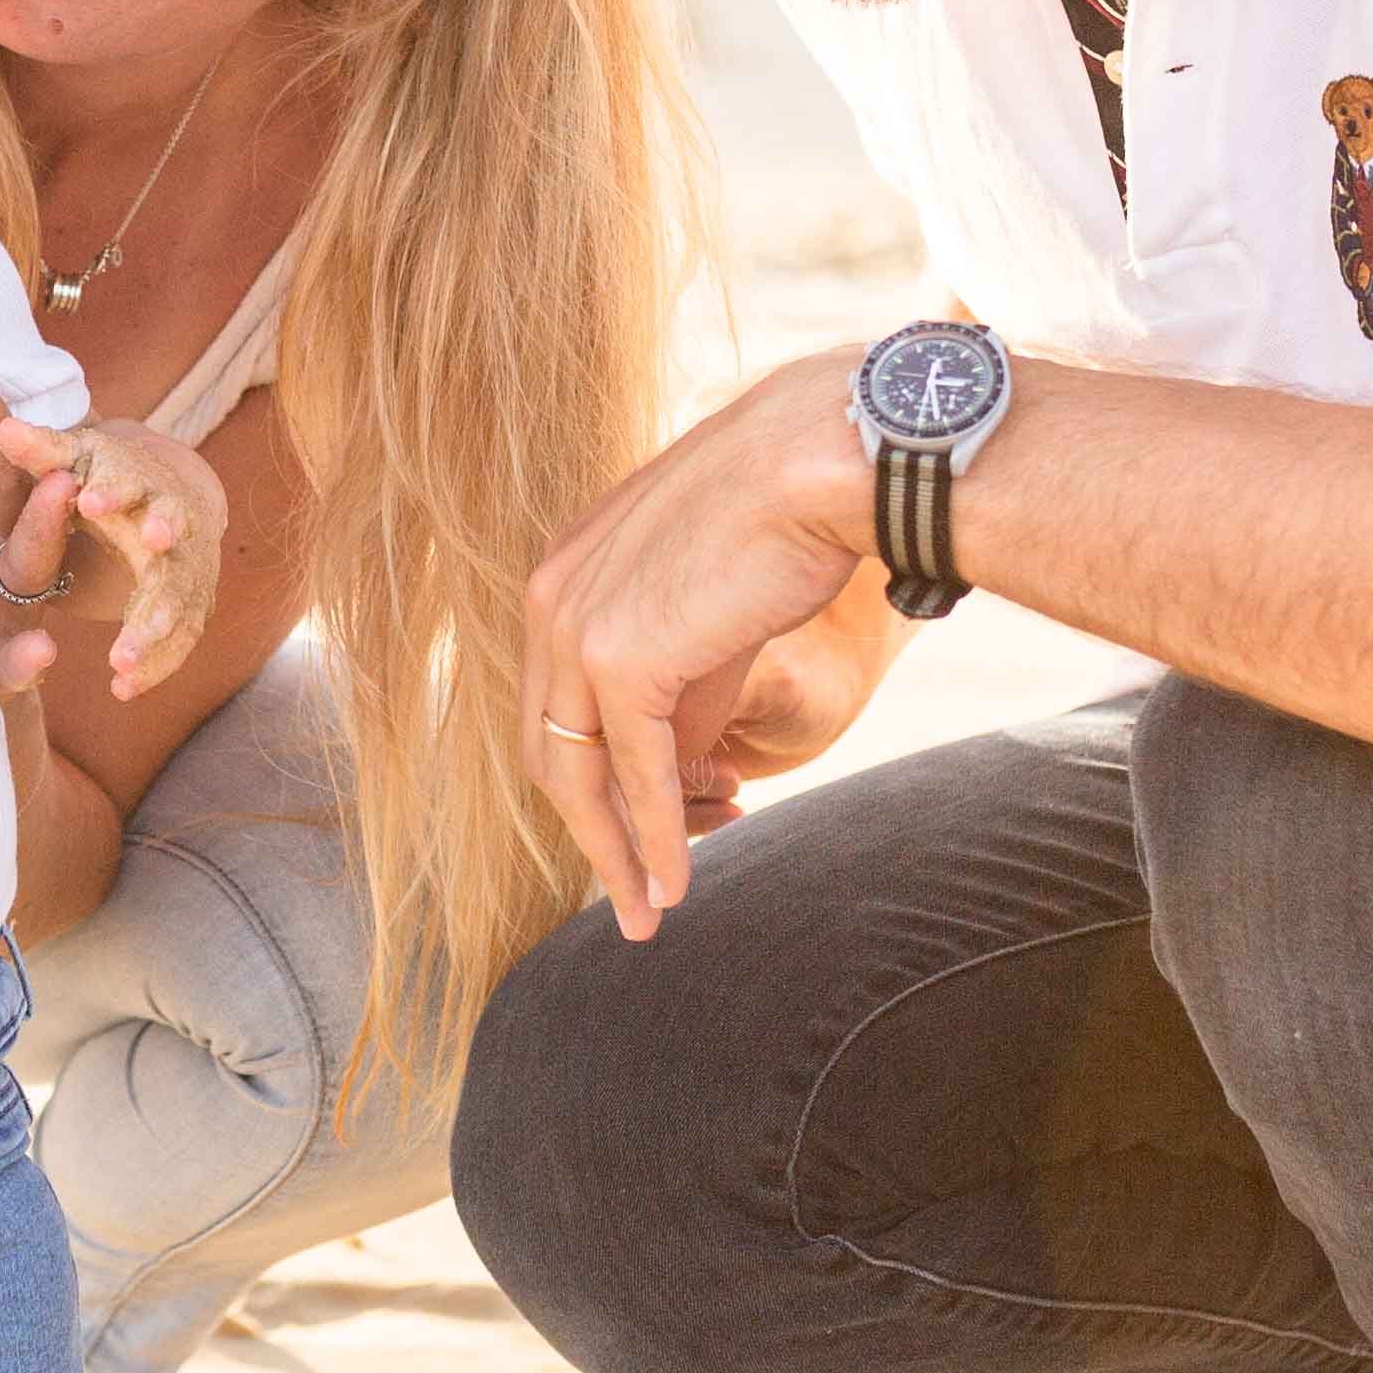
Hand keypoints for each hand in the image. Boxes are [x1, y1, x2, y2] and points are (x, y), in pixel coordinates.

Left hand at [0, 414, 225, 700]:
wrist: (176, 489)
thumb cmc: (109, 472)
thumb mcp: (77, 456)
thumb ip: (42, 451)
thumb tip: (5, 428)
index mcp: (138, 484)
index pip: (129, 484)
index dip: (112, 492)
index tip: (88, 500)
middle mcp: (170, 527)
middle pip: (169, 557)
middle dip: (157, 585)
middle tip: (139, 621)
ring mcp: (184, 570)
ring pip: (177, 607)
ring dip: (154, 637)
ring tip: (120, 665)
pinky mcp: (189, 605)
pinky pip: (178, 641)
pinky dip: (155, 665)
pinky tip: (122, 690)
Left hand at [521, 346, 880, 938]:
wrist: (821, 457)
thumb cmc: (788, 512)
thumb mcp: (710, 603)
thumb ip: (676, 684)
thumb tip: (669, 768)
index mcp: (565, 575)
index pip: (557, 705)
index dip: (589, 779)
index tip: (623, 833)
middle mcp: (552, 600)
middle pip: (551, 749)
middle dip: (589, 832)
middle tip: (627, 894)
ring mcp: (576, 628)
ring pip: (579, 775)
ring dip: (615, 854)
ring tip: (646, 914)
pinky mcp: (620, 658)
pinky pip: (633, 774)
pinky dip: (652, 838)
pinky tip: (673, 886)